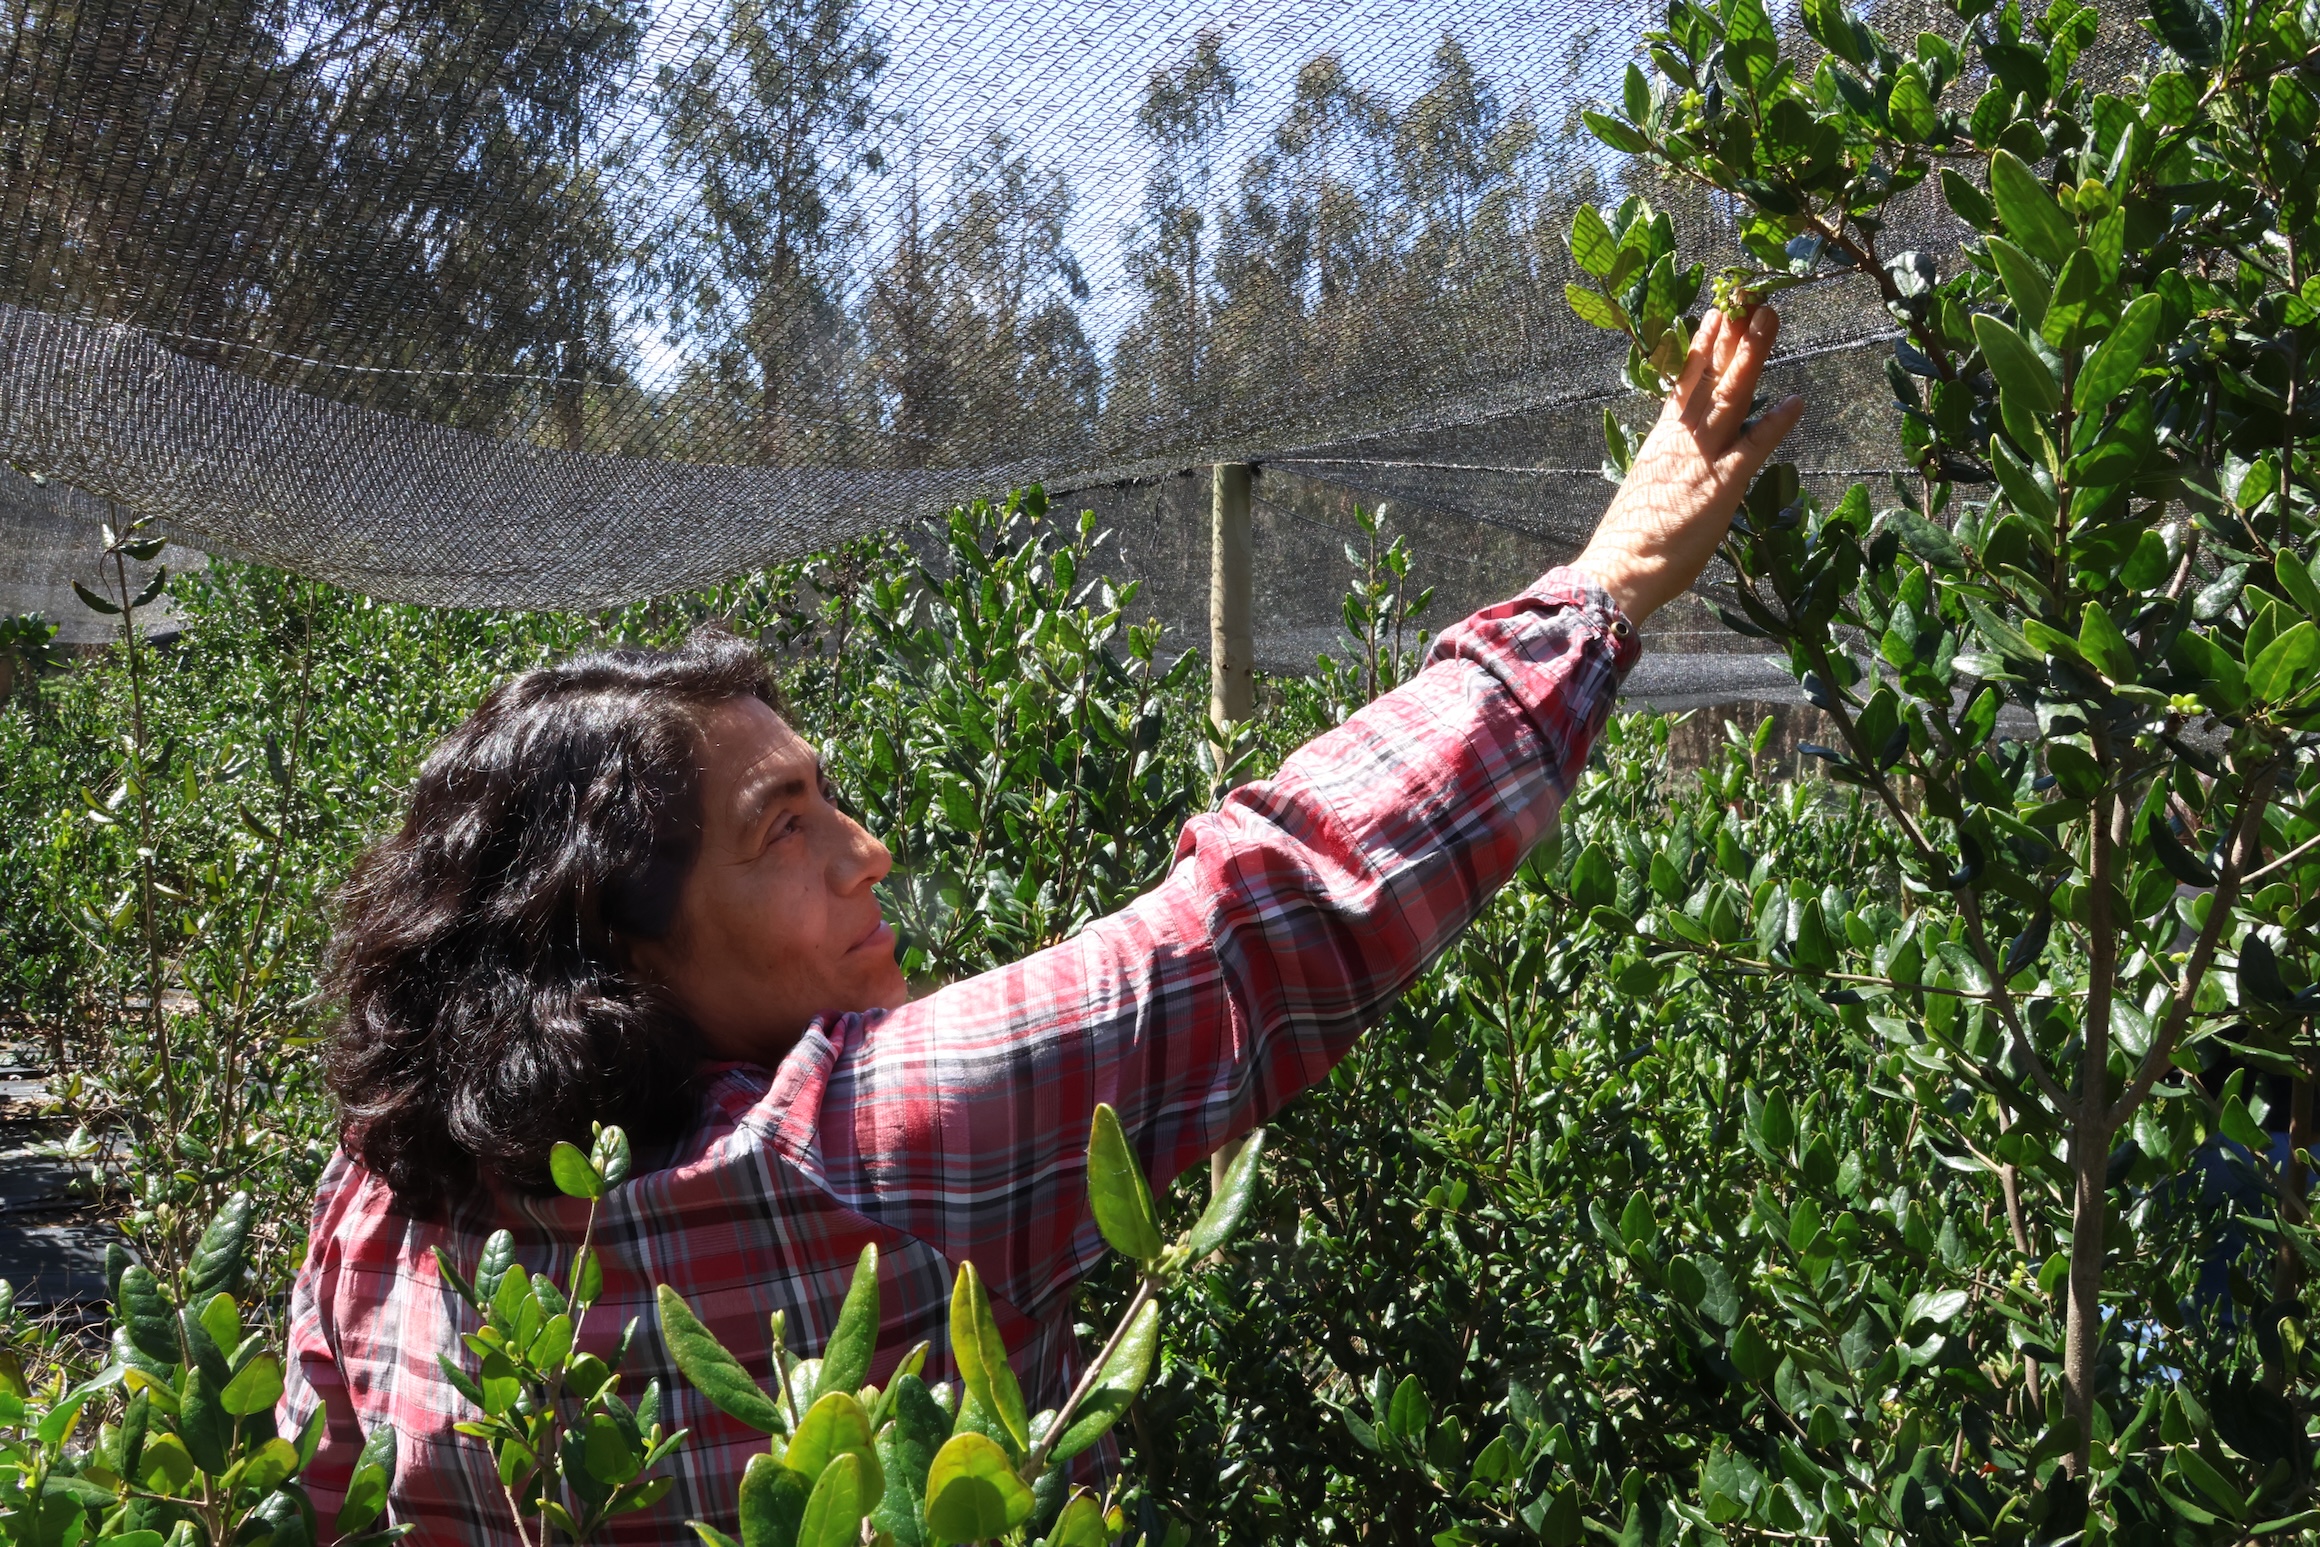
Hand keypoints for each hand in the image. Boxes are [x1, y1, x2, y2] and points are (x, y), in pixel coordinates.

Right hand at [1572, 303, 1804, 623]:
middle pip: (1711, 377)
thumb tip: (1674, 473)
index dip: (1702, 347)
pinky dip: (1776, 423)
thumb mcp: (1645, 493)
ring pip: (1731, 395)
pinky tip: (1797, 401)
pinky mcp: (1722, 484)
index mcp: (1660, 440)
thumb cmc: (1629, 543)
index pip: (1684, 383)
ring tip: (1768, 318)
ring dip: (1753, 355)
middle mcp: (1681, 439)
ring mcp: (1702, 457)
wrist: (1620, 568)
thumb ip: (1665, 473)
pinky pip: (1754, 446)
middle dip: (1732, 335)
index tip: (1716, 315)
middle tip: (1750, 297)